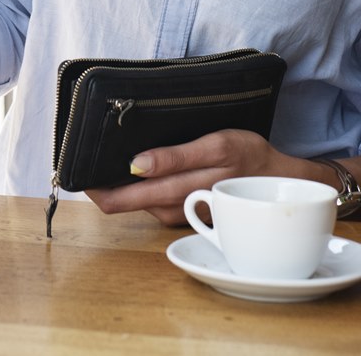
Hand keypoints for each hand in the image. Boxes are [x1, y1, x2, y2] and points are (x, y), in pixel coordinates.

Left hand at [84, 130, 328, 225]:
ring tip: (99, 170)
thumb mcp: (218, 143)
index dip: (99, 185)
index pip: (131, 191)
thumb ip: (175, 156)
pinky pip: (156, 208)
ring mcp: (185, 214)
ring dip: (120, 192)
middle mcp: (185, 203)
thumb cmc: (248, 155)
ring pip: (141, 206)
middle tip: (78, 173)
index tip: (79, 170)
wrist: (282, 184)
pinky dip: (140, 195)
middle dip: (102, 189)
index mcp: (188, 182)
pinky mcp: (190, 218)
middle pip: (129, 202)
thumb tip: (136, 165)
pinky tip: (131, 180)